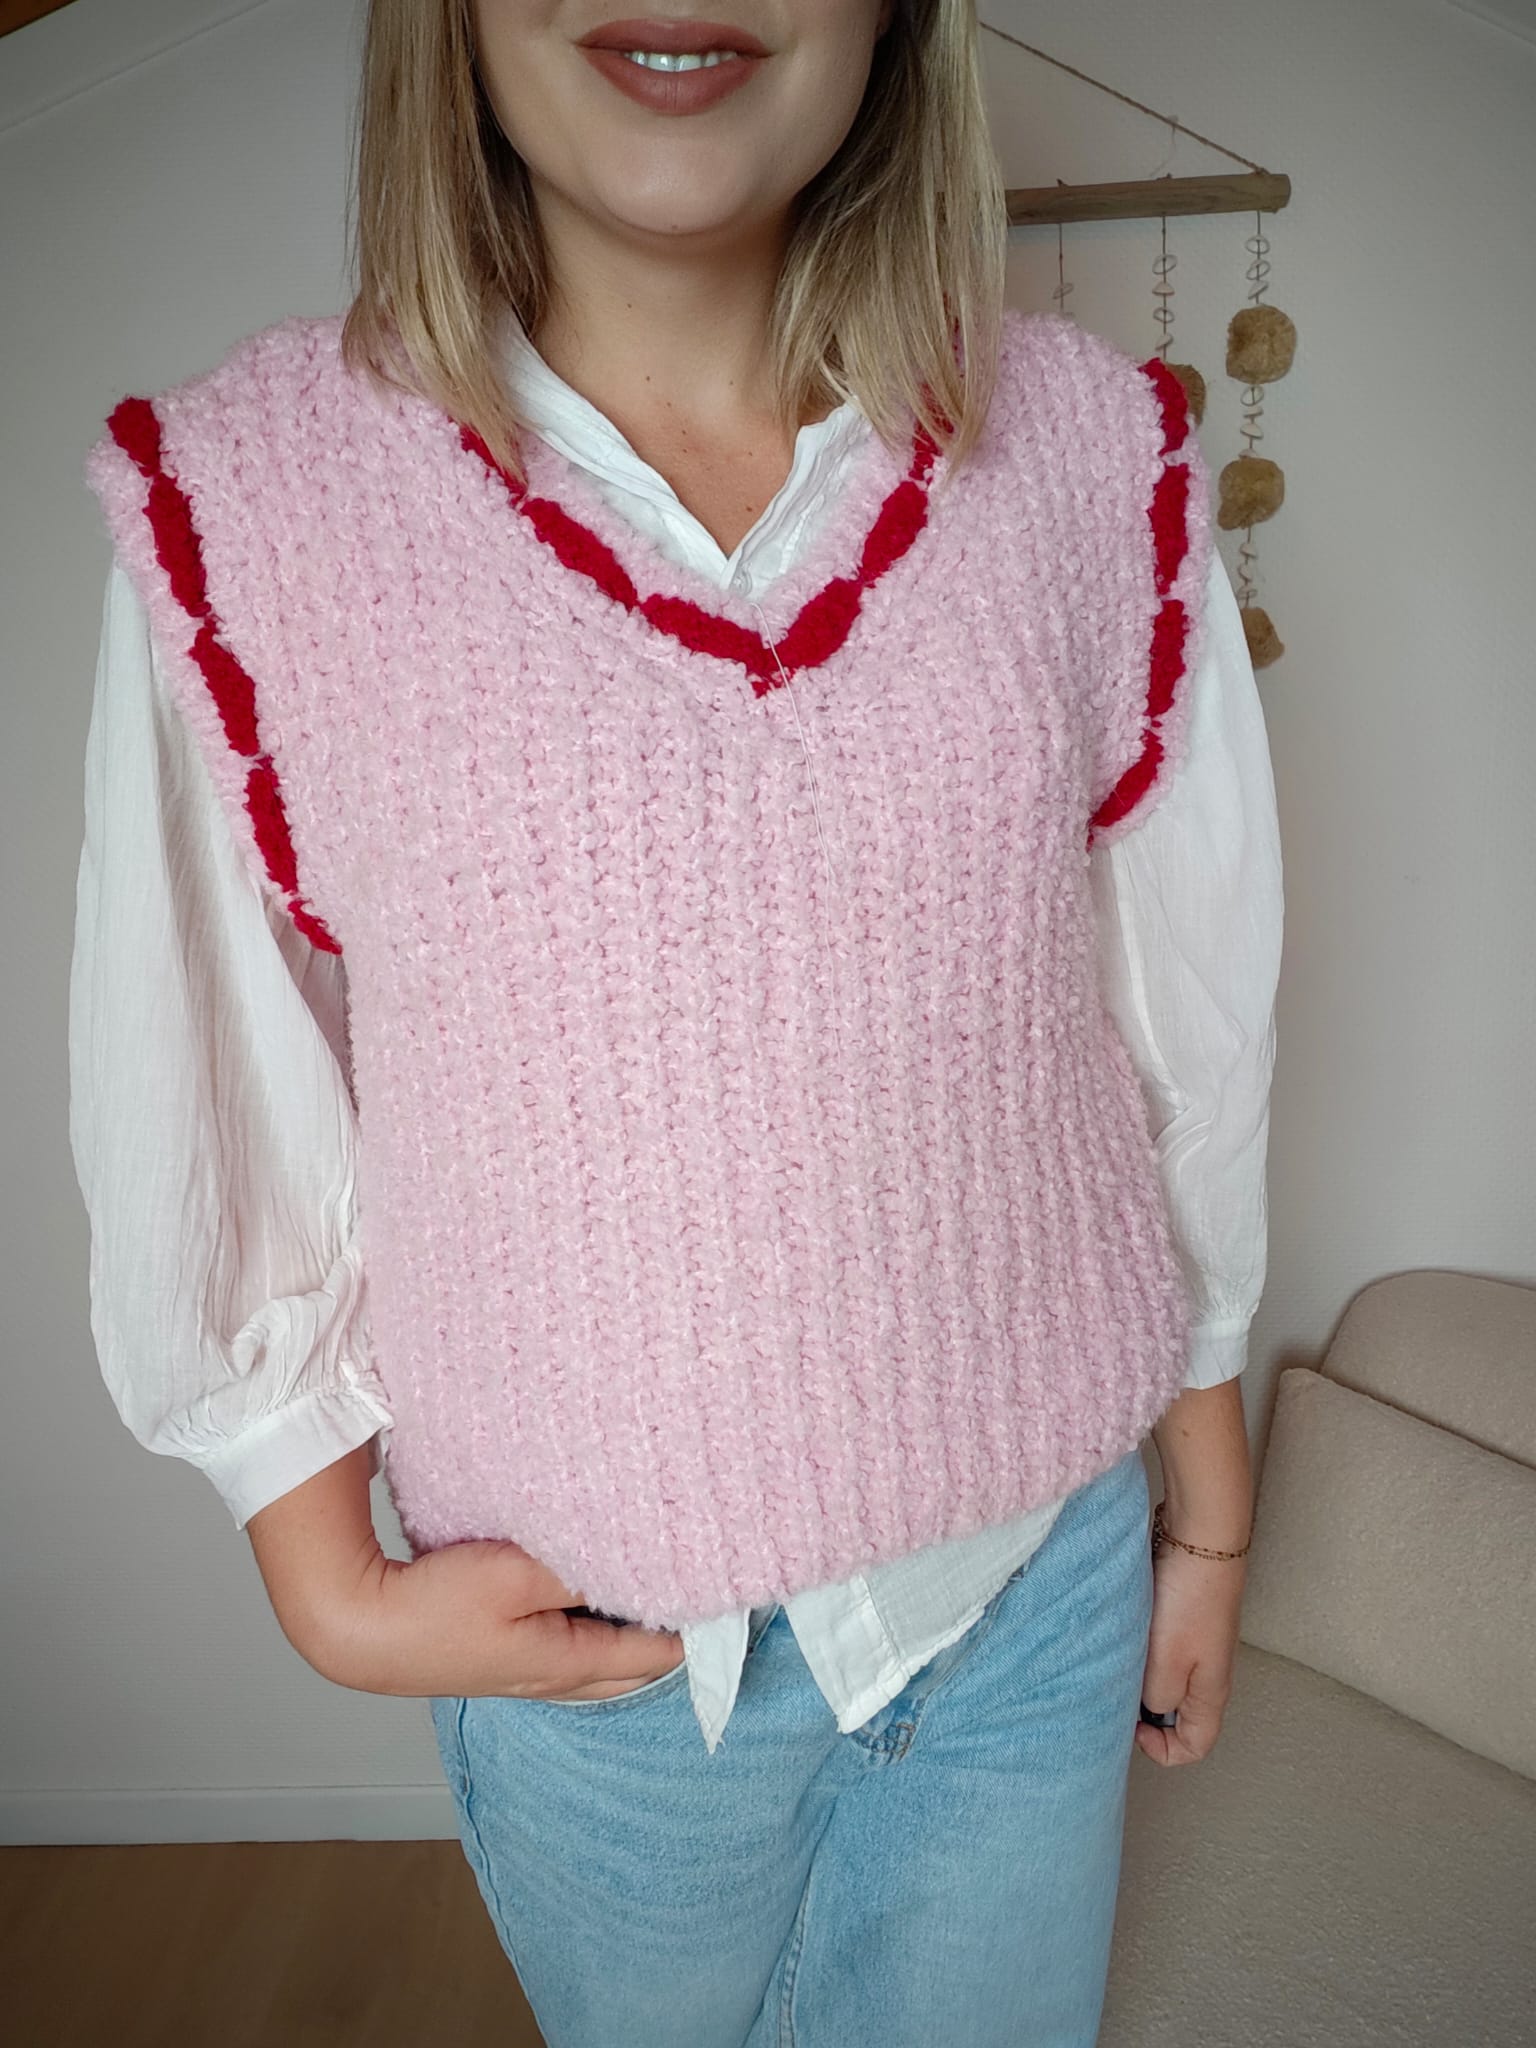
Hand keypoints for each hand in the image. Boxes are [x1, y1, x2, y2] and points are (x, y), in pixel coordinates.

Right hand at [245, 1443, 683, 1701]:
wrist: (357, 1629)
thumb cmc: (434, 1607)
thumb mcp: (521, 1576)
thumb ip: (585, 1567)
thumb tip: (647, 1559)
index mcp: (568, 1664)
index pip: (657, 1653)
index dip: (701, 1628)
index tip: (740, 1599)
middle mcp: (552, 1676)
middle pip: (635, 1662)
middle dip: (675, 1635)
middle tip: (713, 1597)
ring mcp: (523, 1669)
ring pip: (601, 1651)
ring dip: (633, 1627)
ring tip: (663, 1591)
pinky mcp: (497, 1651)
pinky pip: (568, 1638)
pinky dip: (594, 1620)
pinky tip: (592, 1593)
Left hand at [1134, 1533, 1245, 1766]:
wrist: (1202, 1538)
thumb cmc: (1189, 1600)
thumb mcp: (1167, 1663)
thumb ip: (1156, 1697)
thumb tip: (1148, 1707)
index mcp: (1211, 1693)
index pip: (1196, 1746)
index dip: (1163, 1749)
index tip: (1133, 1725)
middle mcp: (1207, 1672)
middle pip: (1178, 1713)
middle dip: (1145, 1710)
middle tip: (1117, 1690)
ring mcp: (1195, 1642)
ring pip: (1166, 1678)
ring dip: (1139, 1675)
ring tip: (1117, 1657)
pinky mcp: (1182, 1617)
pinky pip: (1159, 1648)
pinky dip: (1140, 1648)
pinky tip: (1123, 1632)